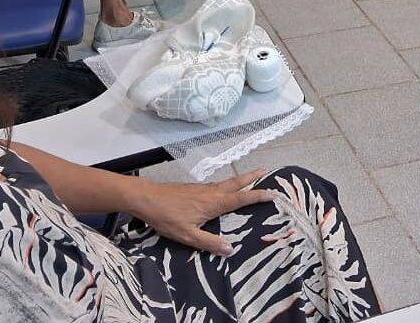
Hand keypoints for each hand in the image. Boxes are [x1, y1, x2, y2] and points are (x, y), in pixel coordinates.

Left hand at [127, 170, 276, 255]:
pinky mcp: (194, 189)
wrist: (147, 199)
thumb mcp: (188, 236)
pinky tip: (224, 190)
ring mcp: (202, 189)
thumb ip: (210, 243)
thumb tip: (231, 249)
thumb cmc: (167, 217)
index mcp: (213, 204)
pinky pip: (216, 185)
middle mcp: (210, 193)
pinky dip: (227, 185)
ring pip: (226, 183)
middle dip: (251, 177)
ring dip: (240, 180)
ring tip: (250, 179)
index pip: (240, 199)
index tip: (272, 192)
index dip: (257, 196)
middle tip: (265, 170)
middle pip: (235, 183)